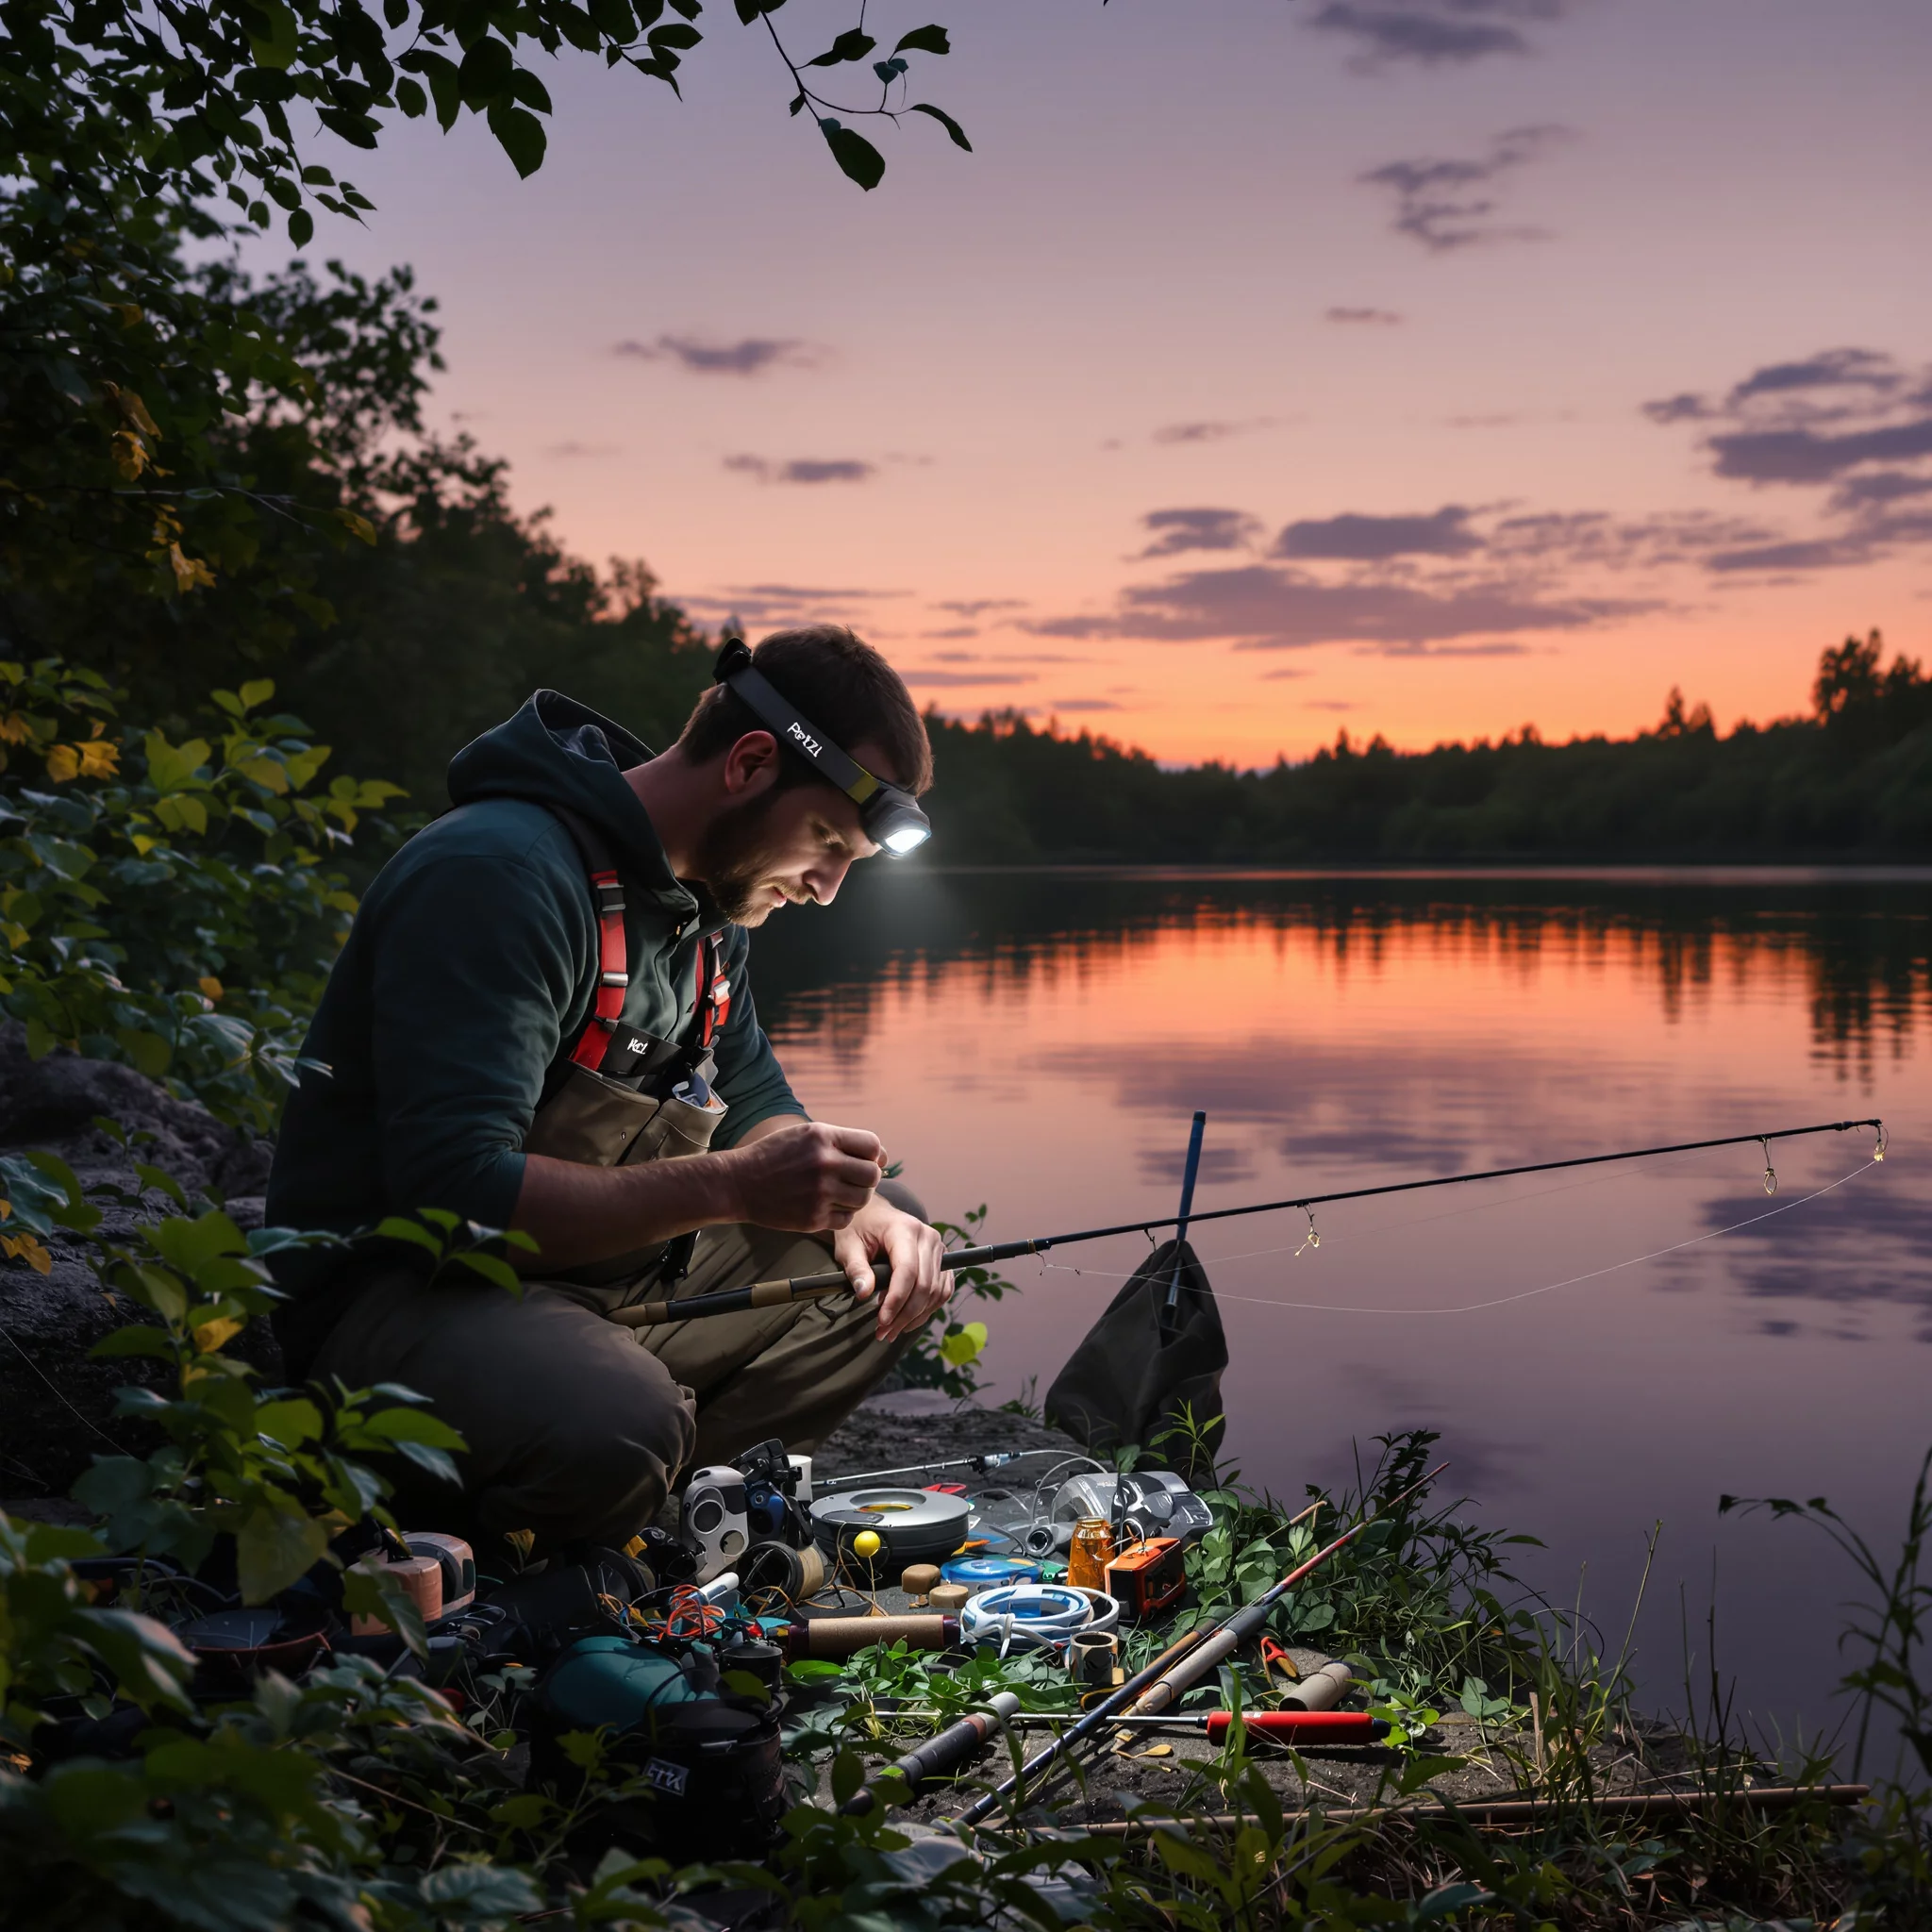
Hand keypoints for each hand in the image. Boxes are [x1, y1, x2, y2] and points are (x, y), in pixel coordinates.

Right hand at [724, 1119, 883, 1231]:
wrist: (738, 1183)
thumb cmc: (775, 1156)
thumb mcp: (806, 1134)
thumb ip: (841, 1141)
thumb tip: (880, 1157)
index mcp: (823, 1137)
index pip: (872, 1145)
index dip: (874, 1155)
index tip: (866, 1161)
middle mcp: (824, 1163)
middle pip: (872, 1175)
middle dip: (868, 1178)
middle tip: (854, 1181)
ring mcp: (819, 1192)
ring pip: (863, 1199)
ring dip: (857, 1197)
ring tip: (840, 1192)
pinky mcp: (813, 1218)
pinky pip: (847, 1219)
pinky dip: (842, 1214)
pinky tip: (827, 1206)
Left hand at [835, 1197, 949, 1343]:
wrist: (873, 1213)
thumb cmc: (859, 1228)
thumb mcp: (848, 1246)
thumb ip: (857, 1269)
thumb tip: (864, 1293)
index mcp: (904, 1229)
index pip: (908, 1271)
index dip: (897, 1300)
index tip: (882, 1321)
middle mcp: (928, 1237)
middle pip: (924, 1285)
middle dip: (905, 1314)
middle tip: (883, 1332)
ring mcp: (938, 1248)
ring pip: (936, 1291)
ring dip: (916, 1316)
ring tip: (893, 1330)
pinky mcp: (941, 1259)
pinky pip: (943, 1290)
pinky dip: (929, 1309)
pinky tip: (910, 1320)